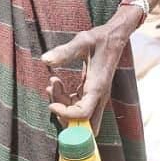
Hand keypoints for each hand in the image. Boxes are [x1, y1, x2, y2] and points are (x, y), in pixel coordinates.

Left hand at [41, 5, 142, 131]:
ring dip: (62, 105)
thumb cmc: (99, 38)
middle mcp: (98, 96)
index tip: (51, 105)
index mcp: (97, 87)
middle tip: (52, 96)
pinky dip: (64, 99)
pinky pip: (76, 105)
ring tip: (52, 83)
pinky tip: (56, 83)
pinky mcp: (91, 93)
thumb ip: (64, 52)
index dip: (66, 114)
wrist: (114, 37)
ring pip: (78, 115)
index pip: (83, 114)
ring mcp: (96, 96)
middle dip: (64, 116)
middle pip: (83, 123)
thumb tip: (45, 60)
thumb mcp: (82, 41)